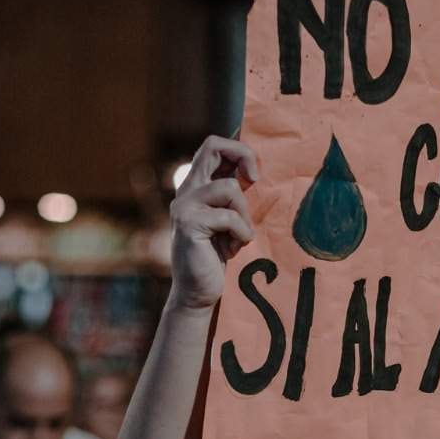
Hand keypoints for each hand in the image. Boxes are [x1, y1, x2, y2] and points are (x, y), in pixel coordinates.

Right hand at [169, 135, 261, 310]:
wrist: (197, 292)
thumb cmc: (217, 256)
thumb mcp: (229, 219)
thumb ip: (234, 196)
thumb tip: (254, 170)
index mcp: (197, 186)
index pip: (213, 145)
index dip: (238, 150)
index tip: (253, 175)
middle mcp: (187, 191)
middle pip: (212, 146)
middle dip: (243, 156)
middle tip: (254, 181)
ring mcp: (185, 206)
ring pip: (230, 188)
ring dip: (244, 215)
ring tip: (238, 237)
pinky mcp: (189, 224)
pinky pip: (229, 217)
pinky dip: (241, 234)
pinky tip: (232, 249)